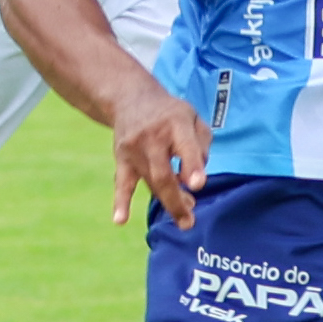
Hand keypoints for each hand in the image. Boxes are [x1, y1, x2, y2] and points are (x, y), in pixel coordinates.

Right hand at [109, 78, 209, 228]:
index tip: (198, 185)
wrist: (131, 99)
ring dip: (167, 202)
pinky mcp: (122, 158)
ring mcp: (134, 149)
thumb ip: (202, 144)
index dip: (192, 166)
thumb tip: (196, 179)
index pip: (185, 147)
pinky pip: (121, 182)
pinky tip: (120, 220)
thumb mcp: (193, 118)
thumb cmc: (171, 114)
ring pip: (150, 182)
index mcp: (176, 123)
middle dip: (176, 200)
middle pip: (163, 174)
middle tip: (189, 222)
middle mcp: (153, 136)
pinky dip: (120, 202)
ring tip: (184, 218)